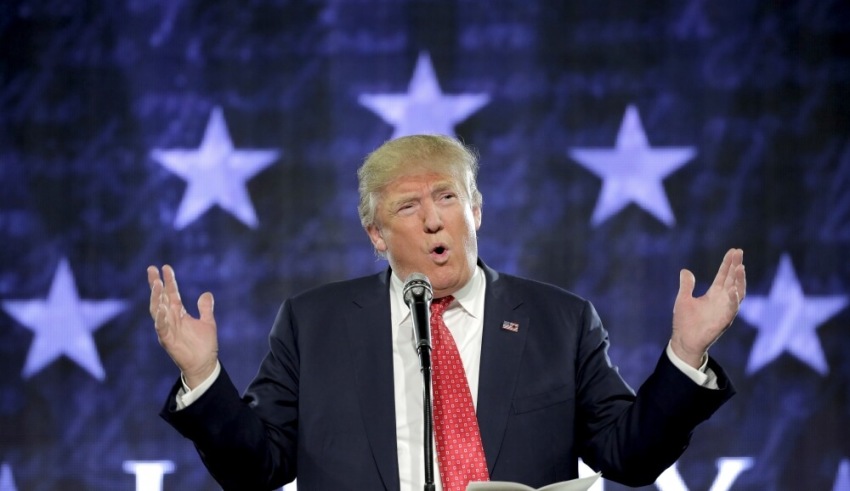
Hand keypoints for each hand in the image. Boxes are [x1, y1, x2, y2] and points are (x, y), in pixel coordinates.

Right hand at [148, 265, 218, 388]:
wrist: (204, 364)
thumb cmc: (204, 345)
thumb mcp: (207, 322)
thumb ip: (205, 308)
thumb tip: (206, 293)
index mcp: (179, 314)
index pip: (171, 293)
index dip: (168, 280)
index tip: (165, 267)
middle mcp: (170, 319)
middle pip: (160, 298)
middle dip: (156, 284)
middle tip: (152, 269)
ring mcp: (167, 329)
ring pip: (157, 310)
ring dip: (156, 298)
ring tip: (156, 284)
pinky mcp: (167, 340)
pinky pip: (161, 327)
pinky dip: (160, 318)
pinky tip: (161, 307)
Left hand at [670, 248, 745, 367]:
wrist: (684, 341)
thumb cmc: (685, 322)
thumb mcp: (683, 299)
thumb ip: (687, 285)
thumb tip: (685, 270)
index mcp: (714, 294)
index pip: (723, 275)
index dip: (728, 263)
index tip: (733, 250)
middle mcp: (722, 300)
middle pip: (732, 280)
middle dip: (736, 266)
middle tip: (739, 252)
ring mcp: (725, 310)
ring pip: (737, 292)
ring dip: (739, 280)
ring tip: (740, 267)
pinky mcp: (724, 320)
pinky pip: (732, 309)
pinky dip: (734, 299)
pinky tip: (734, 289)